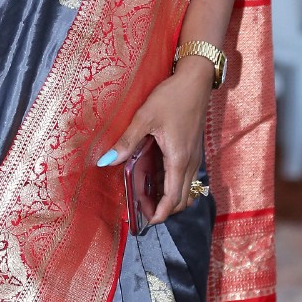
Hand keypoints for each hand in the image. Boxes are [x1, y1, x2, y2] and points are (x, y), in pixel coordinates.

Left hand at [98, 57, 214, 223]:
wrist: (195, 80)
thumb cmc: (172, 97)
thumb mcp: (145, 117)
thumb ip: (127, 141)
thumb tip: (106, 161)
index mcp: (178, 159)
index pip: (172, 198)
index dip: (159, 213)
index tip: (145, 221)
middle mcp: (190, 162)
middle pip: (181, 199)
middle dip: (162, 209)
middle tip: (140, 208)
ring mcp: (194, 157)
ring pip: (185, 189)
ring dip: (168, 198)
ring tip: (146, 195)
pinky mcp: (193, 150)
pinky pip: (185, 177)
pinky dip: (173, 185)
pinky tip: (156, 178)